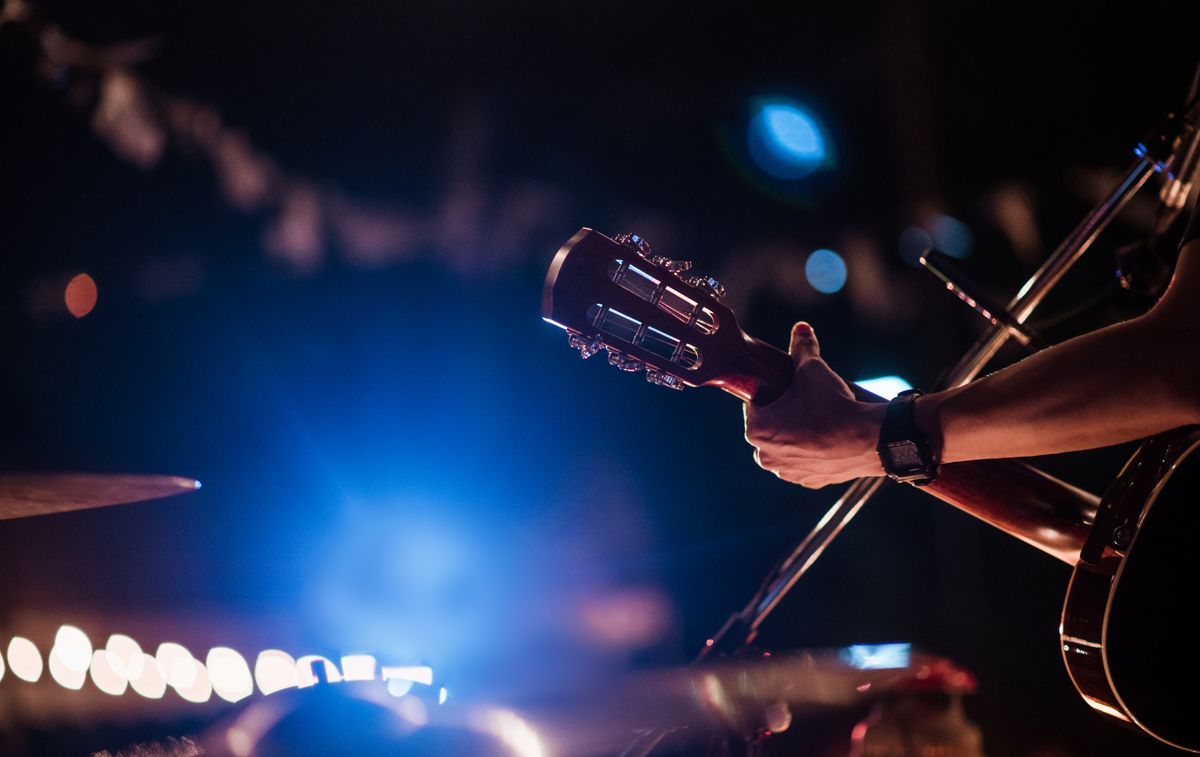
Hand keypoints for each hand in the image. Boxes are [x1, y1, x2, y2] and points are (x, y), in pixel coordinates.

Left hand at [743, 322, 886, 487]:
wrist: (869, 439)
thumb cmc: (834, 404)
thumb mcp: (813, 369)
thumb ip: (803, 347)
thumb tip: (800, 328)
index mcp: (757, 429)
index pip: (754, 404)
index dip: (769, 392)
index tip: (785, 388)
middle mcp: (765, 456)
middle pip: (768, 427)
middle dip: (781, 415)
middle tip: (802, 402)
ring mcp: (787, 472)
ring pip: (785, 448)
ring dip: (794, 436)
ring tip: (814, 420)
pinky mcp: (809, 482)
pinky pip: (803, 463)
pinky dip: (811, 453)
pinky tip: (824, 440)